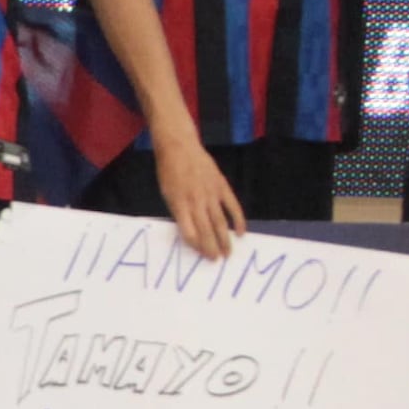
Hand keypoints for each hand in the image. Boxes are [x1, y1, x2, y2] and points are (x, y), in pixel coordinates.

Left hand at [151, 124, 245, 257]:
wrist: (179, 147)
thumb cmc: (169, 172)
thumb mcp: (167, 194)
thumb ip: (180, 212)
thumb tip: (191, 231)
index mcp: (180, 205)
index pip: (190, 233)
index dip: (197, 246)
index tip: (201, 256)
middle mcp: (196, 201)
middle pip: (206, 230)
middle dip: (212, 248)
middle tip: (217, 261)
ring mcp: (210, 193)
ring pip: (220, 222)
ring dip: (225, 239)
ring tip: (228, 253)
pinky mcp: (221, 185)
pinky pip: (232, 206)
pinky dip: (238, 220)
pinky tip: (241, 232)